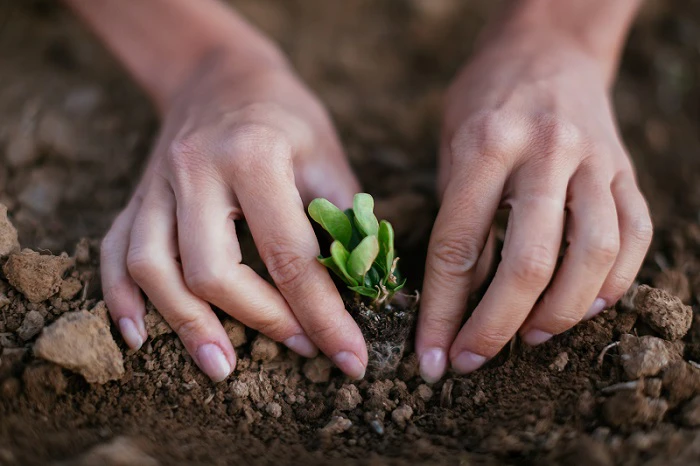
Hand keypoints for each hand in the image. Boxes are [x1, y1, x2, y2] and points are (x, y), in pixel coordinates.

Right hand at [101, 52, 367, 381]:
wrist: (220, 74)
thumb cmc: (284, 115)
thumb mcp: (327, 155)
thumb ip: (341, 220)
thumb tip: (361, 289)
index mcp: (253, 155)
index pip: (288, 255)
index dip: (323, 314)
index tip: (349, 356)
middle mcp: (195, 170)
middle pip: (212, 271)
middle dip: (261, 321)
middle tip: (300, 347)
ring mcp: (155, 183)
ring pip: (153, 267)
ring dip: (187, 325)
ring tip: (222, 365)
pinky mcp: (136, 196)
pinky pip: (114, 251)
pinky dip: (121, 298)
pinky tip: (140, 336)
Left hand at [417, 29, 652, 381]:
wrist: (549, 49)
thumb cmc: (486, 103)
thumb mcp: (452, 149)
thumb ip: (462, 218)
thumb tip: (462, 302)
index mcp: (486, 145)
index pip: (458, 246)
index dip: (441, 312)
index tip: (430, 358)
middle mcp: (545, 153)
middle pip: (528, 262)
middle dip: (495, 328)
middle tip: (471, 360)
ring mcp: (594, 161)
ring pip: (592, 256)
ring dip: (559, 312)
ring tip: (529, 337)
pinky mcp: (626, 171)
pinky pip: (633, 237)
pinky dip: (614, 282)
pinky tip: (586, 304)